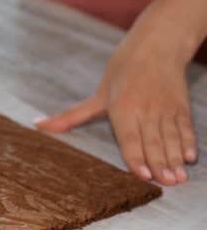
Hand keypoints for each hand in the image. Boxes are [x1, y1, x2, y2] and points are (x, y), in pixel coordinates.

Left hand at [35, 46, 196, 185]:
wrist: (156, 45)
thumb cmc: (121, 71)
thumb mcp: (97, 95)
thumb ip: (71, 116)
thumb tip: (38, 124)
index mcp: (122, 108)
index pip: (130, 138)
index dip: (137, 157)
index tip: (143, 176)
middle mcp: (145, 110)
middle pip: (153, 142)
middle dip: (161, 164)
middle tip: (167, 184)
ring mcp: (165, 109)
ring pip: (171, 138)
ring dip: (176, 159)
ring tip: (179, 178)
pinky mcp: (181, 106)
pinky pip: (186, 128)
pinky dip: (189, 142)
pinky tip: (191, 158)